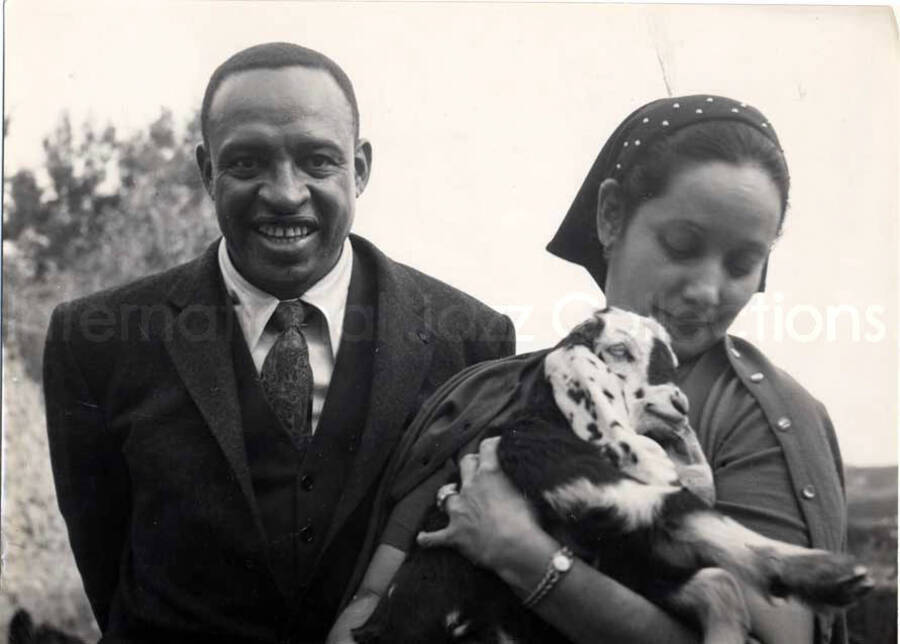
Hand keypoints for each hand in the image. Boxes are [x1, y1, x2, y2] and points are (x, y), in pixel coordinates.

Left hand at [416, 437, 544, 571]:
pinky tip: (421, 538)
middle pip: (464, 465)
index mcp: (489, 474)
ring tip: (452, 498)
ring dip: (449, 496)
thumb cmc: (527, 519)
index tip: (495, 443)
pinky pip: (435, 537)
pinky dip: (428, 538)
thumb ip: (519, 481)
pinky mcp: (454, 534)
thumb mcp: (529, 493)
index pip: (486, 448)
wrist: (515, 546)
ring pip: (446, 495)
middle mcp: (470, 487)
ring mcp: (459, 510)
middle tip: (477, 466)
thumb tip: (525, 475)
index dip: (490, 443)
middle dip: (470, 463)